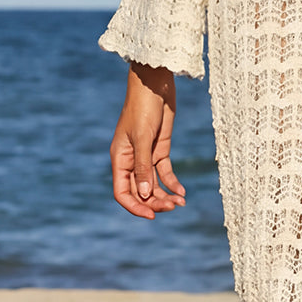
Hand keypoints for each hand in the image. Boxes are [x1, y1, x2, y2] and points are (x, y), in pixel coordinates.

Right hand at [109, 62, 186, 219]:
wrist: (156, 86)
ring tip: (181, 202)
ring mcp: (146, 156)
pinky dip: (173, 184)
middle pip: (140, 192)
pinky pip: (165, 174)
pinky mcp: (160, 150)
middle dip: (155, 203)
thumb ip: (144, 166)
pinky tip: (182, 192)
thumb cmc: (143, 107)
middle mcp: (131, 161)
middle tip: (173, 207)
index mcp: (119, 159)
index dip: (135, 206)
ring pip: (153, 185)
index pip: (122, 192)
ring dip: (165, 196)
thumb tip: (145, 194)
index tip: (152, 216)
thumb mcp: (143, 137)